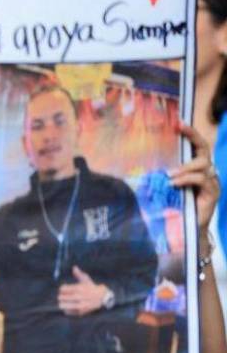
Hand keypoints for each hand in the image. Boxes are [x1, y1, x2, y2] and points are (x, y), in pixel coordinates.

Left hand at [57, 266, 108, 316]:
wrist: (102, 298)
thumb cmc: (91, 288)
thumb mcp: (86, 280)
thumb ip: (78, 274)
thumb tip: (74, 267)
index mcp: (78, 288)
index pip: (62, 289)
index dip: (62, 289)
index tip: (64, 290)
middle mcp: (78, 296)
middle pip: (61, 297)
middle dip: (61, 297)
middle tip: (62, 297)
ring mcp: (79, 305)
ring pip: (63, 305)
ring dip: (62, 304)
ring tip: (63, 303)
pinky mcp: (80, 311)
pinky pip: (67, 312)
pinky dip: (66, 310)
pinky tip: (68, 307)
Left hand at [169, 121, 219, 235]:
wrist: (186, 229)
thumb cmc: (174, 206)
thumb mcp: (166, 187)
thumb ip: (161, 175)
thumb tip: (139, 165)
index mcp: (196, 168)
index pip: (197, 146)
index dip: (191, 133)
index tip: (178, 122)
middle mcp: (207, 172)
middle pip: (204, 150)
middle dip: (193, 137)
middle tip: (180, 129)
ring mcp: (212, 182)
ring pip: (204, 164)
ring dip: (185, 167)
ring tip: (169, 174)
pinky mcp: (213, 193)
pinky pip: (202, 179)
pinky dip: (187, 179)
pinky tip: (174, 183)